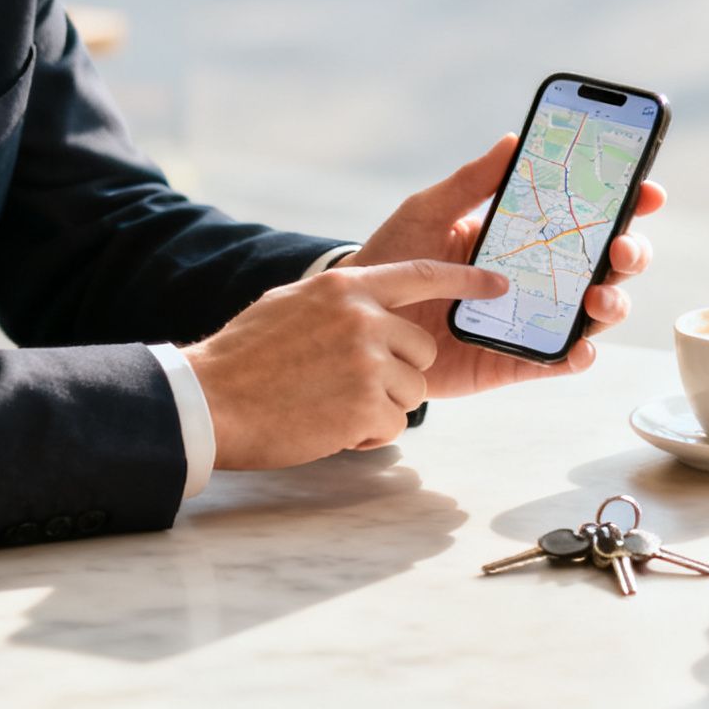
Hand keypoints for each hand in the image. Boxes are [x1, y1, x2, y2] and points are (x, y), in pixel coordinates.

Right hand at [183, 259, 508, 469]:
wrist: (209, 401)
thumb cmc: (244, 358)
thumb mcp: (292, 304)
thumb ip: (339, 302)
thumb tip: (371, 304)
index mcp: (346, 286)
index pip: (422, 274)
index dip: (465, 280)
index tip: (499, 284)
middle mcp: (364, 318)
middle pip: (421, 349)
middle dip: (398, 373)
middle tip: (348, 385)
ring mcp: (367, 361)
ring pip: (413, 391)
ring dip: (381, 407)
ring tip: (330, 405)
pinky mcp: (366, 405)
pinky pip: (395, 425)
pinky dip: (367, 434)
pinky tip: (328, 426)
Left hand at [341, 135, 665, 396]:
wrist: (359, 320)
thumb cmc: (394, 258)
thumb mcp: (429, 211)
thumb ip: (471, 182)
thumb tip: (514, 140)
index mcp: (525, 233)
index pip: (587, 216)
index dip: (626, 203)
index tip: (647, 191)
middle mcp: (539, 276)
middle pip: (606, 265)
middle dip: (630, 254)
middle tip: (621, 248)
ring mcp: (531, 319)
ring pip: (593, 314)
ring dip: (611, 304)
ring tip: (599, 297)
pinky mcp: (514, 360)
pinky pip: (557, 361)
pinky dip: (576, 356)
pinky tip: (579, 347)